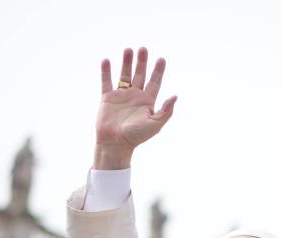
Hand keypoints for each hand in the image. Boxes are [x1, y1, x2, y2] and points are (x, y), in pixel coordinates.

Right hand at [94, 47, 177, 168]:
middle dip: (142, 62)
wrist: (116, 143)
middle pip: (140, 75)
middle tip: (143, 49)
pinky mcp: (108, 98)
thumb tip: (175, 96)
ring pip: (124, 75)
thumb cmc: (136, 136)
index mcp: (147, 102)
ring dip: (126, 62)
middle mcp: (135, 97)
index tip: (161, 59)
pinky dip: (106, 71)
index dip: (158, 71)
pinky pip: (106, 82)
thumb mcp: (155, 124)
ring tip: (129, 50)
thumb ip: (166, 111)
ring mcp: (121, 96)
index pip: (154, 82)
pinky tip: (107, 61)